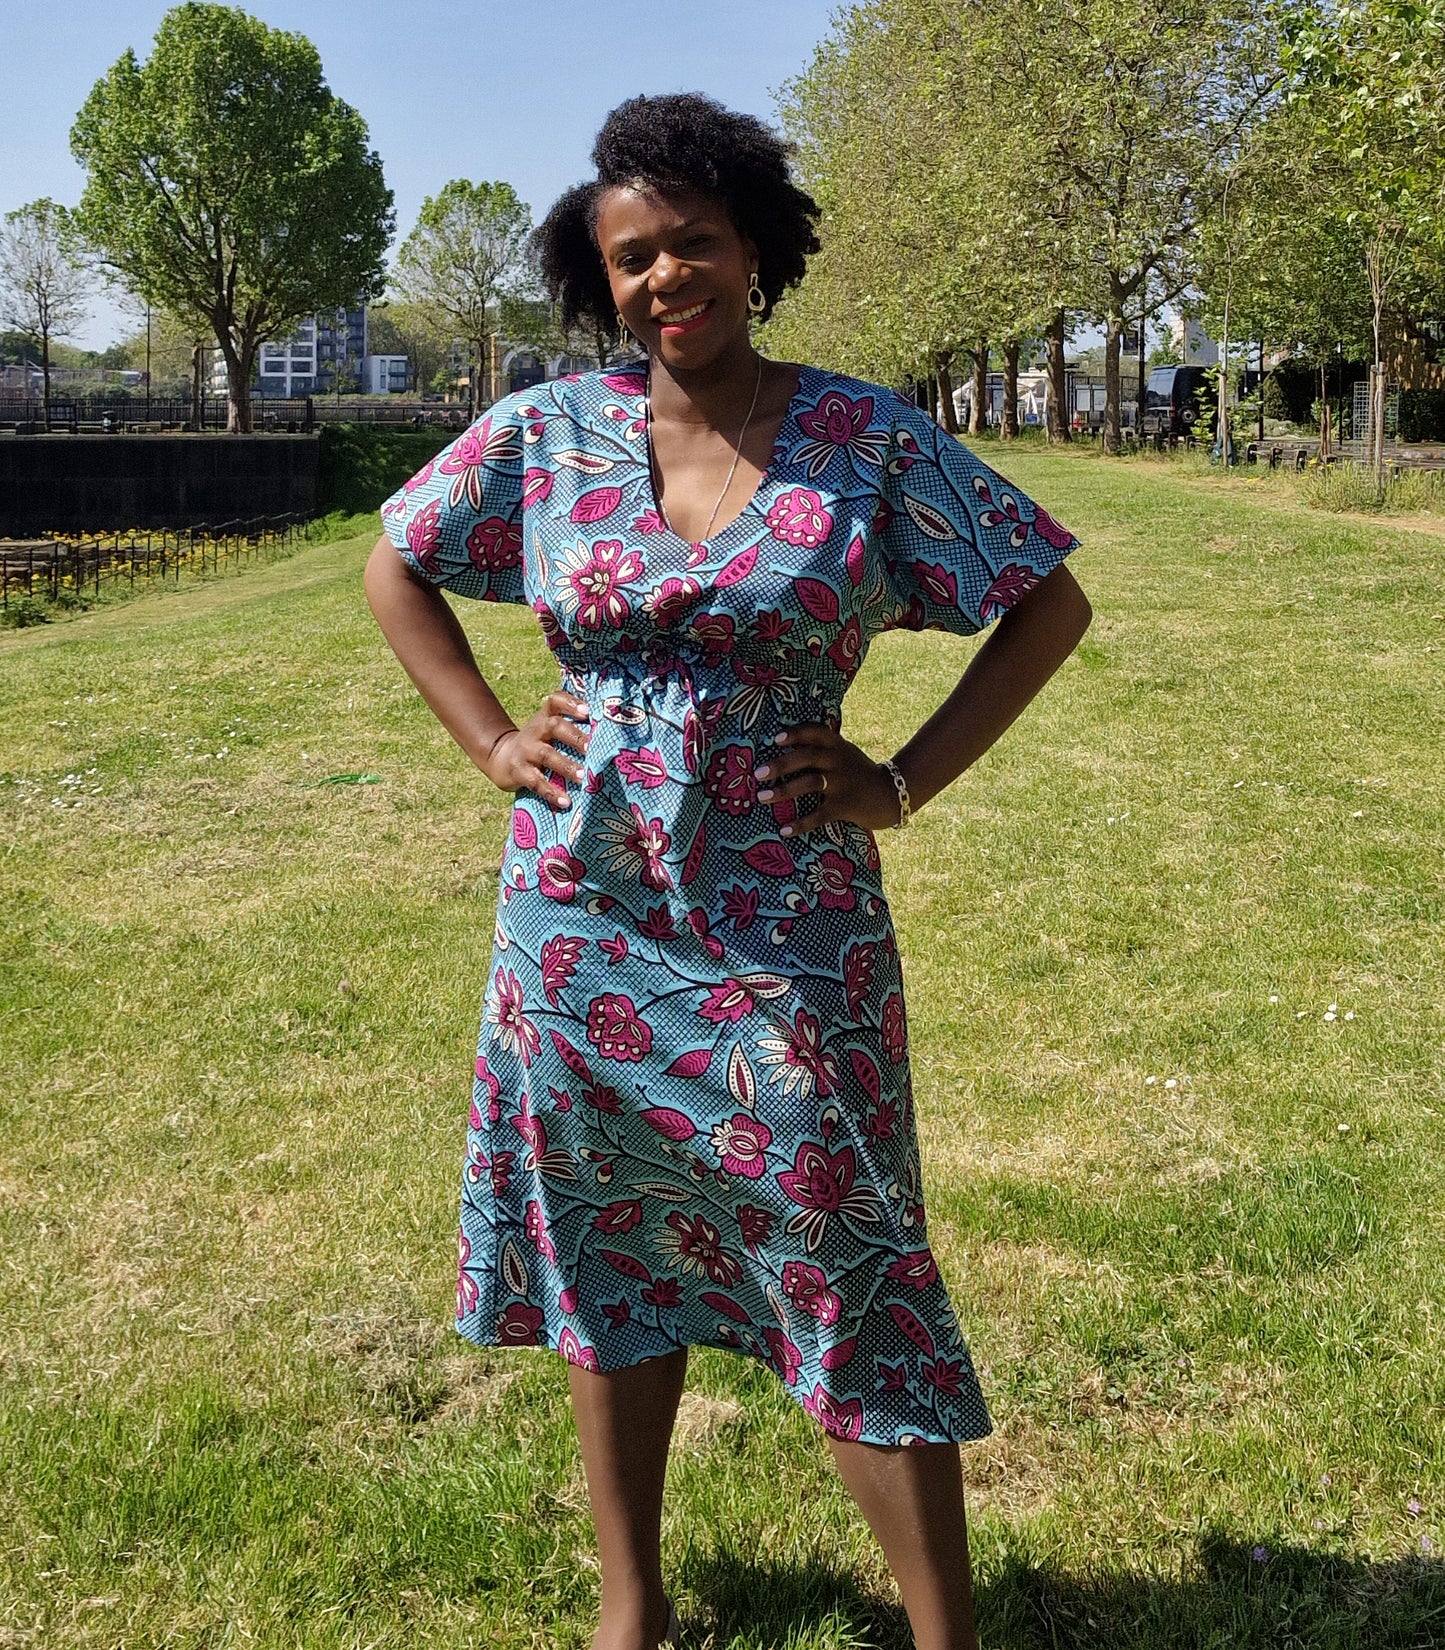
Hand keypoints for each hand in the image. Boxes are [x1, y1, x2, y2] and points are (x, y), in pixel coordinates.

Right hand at [485, 691, 591, 809]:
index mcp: (545, 717)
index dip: (570, 703)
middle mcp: (535, 730)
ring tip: (584, 777)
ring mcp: (526, 751)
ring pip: (547, 755)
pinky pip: (536, 783)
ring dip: (567, 766)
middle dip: (574, 736)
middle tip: (591, 747)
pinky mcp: (519, 772)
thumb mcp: (548, 729)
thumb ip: (571, 726)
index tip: (587, 711)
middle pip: (554, 726)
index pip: (555, 701)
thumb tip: (611, 732)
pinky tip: (566, 802)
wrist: (502, 758)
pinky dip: (552, 793)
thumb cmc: (539, 742)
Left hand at [752, 722, 903, 836]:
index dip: (795, 734)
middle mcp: (839, 761)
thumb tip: (786, 748)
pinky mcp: (845, 806)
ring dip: (783, 791)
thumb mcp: (845, 754)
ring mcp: (843, 783)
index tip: (775, 739)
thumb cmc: (860, 774)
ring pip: (809, 783)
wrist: (892, 794)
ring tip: (762, 798)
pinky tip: (784, 830)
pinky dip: (801, 824)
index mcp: (838, 745)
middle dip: (781, 764)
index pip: (815, 732)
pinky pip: (819, 815)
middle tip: (758, 773)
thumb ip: (823, 749)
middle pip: (807, 757)